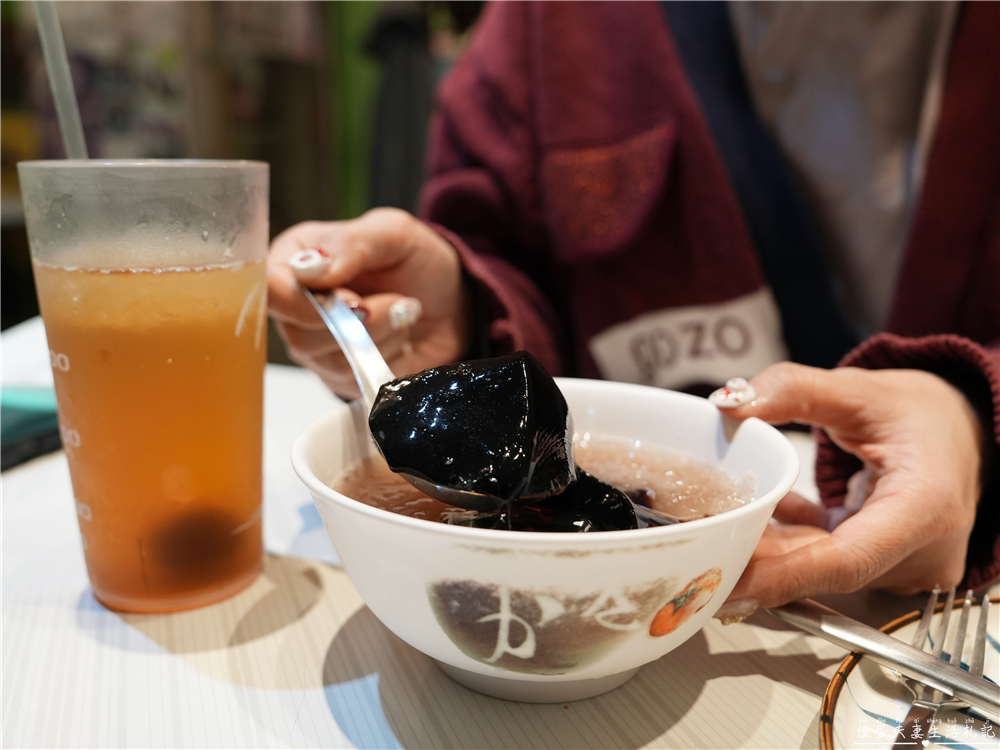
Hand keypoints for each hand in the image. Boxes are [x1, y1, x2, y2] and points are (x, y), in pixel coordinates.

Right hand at [267, 208, 469, 398]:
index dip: (307, 303)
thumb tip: (310, 270)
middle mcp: (295, 306)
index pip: (269, 290)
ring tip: (403, 311)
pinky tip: (400, 335)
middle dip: (362, 321)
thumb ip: (352, 243)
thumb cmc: (417, 261)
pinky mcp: (340, 376)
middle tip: (396, 300)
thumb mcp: (393, 232)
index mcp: (294, 259)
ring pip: (333, 360)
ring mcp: (315, 347)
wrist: (451, 302)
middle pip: (300, 333)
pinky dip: (390, 358)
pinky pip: (357, 380)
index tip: (353, 299)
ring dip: (382, 336)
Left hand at [713, 363, 985, 611]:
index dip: (783, 575)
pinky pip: (827, 557)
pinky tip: (752, 517)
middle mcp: (920, 551)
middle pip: (824, 567)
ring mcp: (905, 564)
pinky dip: (789, 540)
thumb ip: (794, 391)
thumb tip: (731, 402)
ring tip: (714, 526)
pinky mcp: (886, 562)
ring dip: (769, 547)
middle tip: (699, 547)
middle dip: (759, 560)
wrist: (968, 430)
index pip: (845, 559)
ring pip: (821, 565)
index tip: (731, 581)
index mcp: (925, 509)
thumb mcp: (859, 390)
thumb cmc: (928, 413)